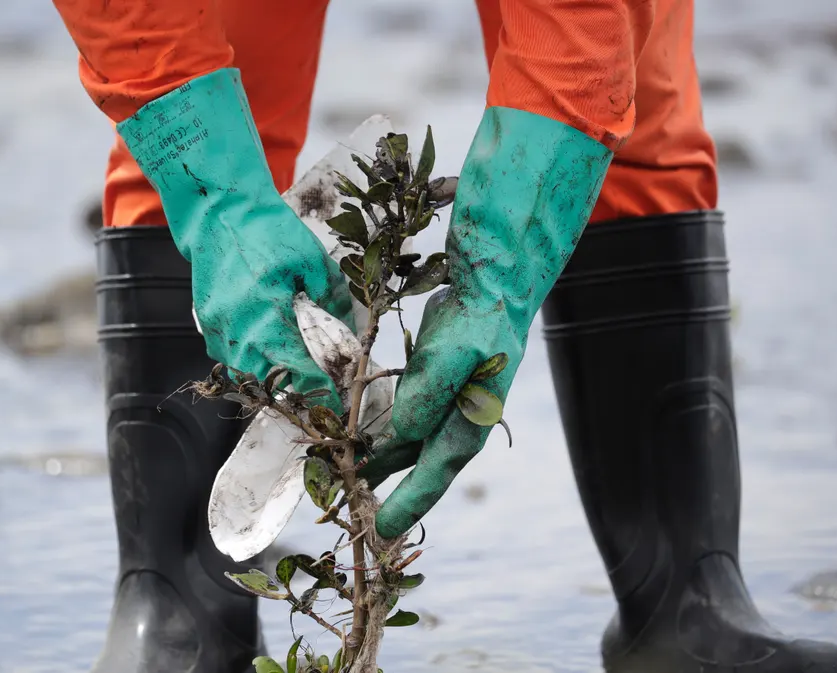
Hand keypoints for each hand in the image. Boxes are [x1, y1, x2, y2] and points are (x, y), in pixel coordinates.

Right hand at [117, 69, 353, 411]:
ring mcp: (218, 332)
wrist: (220, 211)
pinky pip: (231, 361)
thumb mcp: (315, 264)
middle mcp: (238, 332)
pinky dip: (253, 362)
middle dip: (299, 390)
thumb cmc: (270, 233)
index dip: (323, 389)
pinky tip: (271, 349)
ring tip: (297, 369)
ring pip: (248, 378)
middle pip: (271, 386)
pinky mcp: (207, 326)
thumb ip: (333, 307)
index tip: (339, 393)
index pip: (300, 374)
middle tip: (322, 383)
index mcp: (267, 316)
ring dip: (274, 380)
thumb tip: (349, 345)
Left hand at [362, 106, 612, 537]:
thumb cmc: (480, 321)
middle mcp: (454, 423)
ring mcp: (441, 404)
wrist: (494, 284)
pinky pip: (397, 416)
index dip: (405, 505)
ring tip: (343, 481)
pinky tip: (353, 435)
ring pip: (402, 445)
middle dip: (385, 492)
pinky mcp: (428, 384)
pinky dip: (375, 429)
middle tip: (354, 519)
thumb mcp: (452, 357)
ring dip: (375, 462)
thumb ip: (425, 396)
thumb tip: (398, 432)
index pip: (432, 477)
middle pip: (415, 470)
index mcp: (467, 425)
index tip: (379, 532)